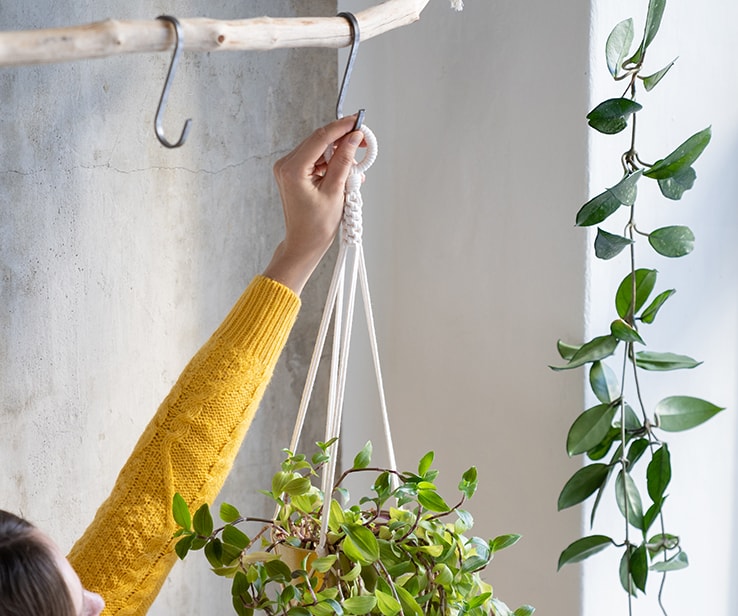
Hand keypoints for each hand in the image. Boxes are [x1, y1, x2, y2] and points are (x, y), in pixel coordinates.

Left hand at [263, 116, 363, 293]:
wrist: (304, 244)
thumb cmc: (316, 226)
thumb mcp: (335, 192)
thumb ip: (344, 161)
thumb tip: (353, 139)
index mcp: (293, 169)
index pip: (320, 137)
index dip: (342, 127)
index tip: (358, 122)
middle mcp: (286, 165)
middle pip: (318, 140)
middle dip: (342, 139)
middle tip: (363, 141)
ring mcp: (288, 168)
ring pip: (318, 149)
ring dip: (338, 152)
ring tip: (356, 164)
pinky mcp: (293, 173)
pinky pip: (315, 159)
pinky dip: (331, 162)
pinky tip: (344, 171)